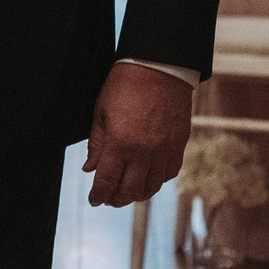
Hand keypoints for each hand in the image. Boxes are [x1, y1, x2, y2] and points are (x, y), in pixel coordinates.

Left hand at [83, 63, 192, 207]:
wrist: (160, 68)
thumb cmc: (125, 85)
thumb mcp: (101, 112)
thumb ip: (96, 144)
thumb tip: (90, 168)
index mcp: (119, 144)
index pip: (107, 181)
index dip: (99, 195)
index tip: (94, 200)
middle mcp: (143, 153)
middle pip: (130, 190)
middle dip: (116, 199)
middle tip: (109, 199)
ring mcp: (164, 151)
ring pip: (152, 187)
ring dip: (137, 194)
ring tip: (127, 193)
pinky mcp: (179, 145)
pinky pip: (169, 173)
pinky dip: (158, 181)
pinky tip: (149, 178)